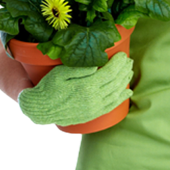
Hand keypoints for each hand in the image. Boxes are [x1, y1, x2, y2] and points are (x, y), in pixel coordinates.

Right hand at [18, 51, 133, 125]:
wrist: (40, 109)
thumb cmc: (49, 87)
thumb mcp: (60, 73)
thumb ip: (79, 69)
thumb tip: (96, 65)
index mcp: (86, 86)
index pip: (110, 72)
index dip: (119, 62)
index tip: (123, 54)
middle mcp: (93, 99)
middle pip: (115, 82)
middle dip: (124, 69)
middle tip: (128, 60)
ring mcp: (94, 108)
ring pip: (116, 93)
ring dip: (125, 81)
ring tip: (129, 71)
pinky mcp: (93, 114)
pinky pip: (111, 106)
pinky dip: (121, 98)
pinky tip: (127, 91)